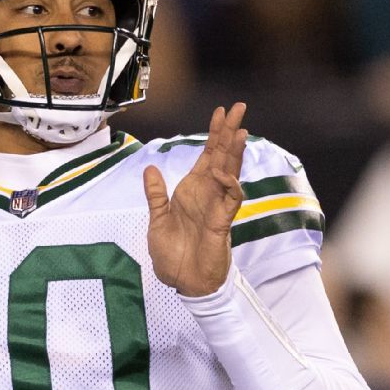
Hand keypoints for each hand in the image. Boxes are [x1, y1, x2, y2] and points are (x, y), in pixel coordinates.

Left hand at [143, 103, 247, 296]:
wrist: (182, 282)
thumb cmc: (172, 254)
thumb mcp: (157, 220)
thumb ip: (155, 195)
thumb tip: (150, 168)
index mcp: (192, 190)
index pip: (207, 156)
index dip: (214, 134)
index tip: (221, 112)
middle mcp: (207, 194)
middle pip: (222, 157)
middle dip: (229, 132)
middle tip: (239, 107)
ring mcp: (216, 207)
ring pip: (230, 173)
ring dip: (235, 153)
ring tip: (240, 130)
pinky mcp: (221, 223)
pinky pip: (230, 200)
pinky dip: (228, 185)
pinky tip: (224, 172)